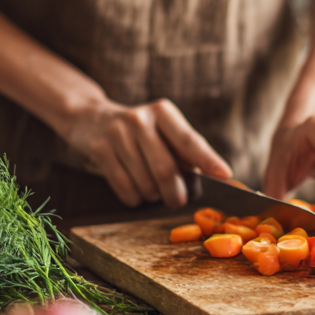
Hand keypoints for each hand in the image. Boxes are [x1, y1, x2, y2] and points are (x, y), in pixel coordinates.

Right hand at [63, 97, 231, 208]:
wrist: (90, 118)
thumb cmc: (138, 132)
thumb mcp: (162, 131)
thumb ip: (184, 151)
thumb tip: (211, 177)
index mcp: (163, 113)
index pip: (189, 140)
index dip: (208, 159)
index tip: (225, 175)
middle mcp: (140, 119)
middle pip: (165, 168)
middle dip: (175, 193)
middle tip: (178, 202)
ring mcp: (118, 133)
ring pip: (144, 182)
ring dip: (152, 196)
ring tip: (152, 192)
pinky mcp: (99, 149)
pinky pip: (123, 186)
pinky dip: (134, 198)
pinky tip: (136, 195)